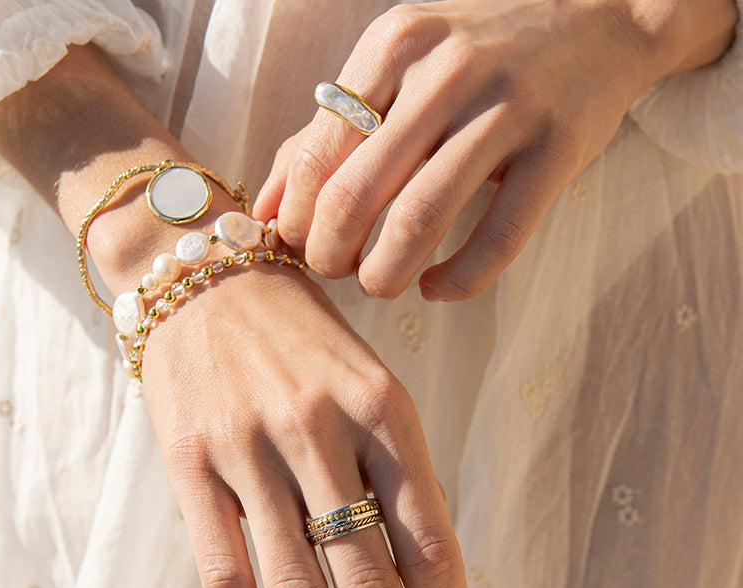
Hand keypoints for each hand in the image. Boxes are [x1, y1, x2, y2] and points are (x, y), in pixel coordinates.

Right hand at [0, 42, 478, 587]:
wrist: (202, 274)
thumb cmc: (302, 333)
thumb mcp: (368, 381)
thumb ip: (393, 470)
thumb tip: (418, 578)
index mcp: (383, 406)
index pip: (429, 537)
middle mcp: (319, 429)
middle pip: (366, 579)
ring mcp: (248, 448)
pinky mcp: (189, 463)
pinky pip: (222, 569)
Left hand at [254, 0, 736, 300]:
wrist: (597, 17)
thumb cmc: (476, 55)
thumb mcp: (394, 69)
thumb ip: (324, 133)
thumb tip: (262, 212)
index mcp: (393, 46)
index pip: (316, 154)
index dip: (296, 218)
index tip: (302, 243)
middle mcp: (444, 72)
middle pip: (357, 192)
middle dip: (330, 253)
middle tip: (335, 271)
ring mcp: (505, 110)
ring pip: (421, 218)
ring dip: (385, 273)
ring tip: (380, 284)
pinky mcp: (556, 150)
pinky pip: (498, 238)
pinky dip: (459, 280)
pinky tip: (438, 289)